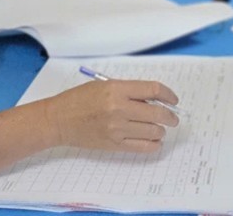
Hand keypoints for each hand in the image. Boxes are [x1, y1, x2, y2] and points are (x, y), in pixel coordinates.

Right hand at [40, 79, 179, 152]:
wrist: (59, 120)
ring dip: (161, 130)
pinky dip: (154, 144)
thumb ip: (129, 91)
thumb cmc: (80, 99)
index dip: (168, 94)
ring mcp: (117, 128)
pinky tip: (154, 141)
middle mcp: (119, 108)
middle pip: (157, 112)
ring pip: (153, 131)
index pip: (153, 90)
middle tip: (173, 118)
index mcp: (116, 89)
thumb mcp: (104, 86)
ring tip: (159, 129)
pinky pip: (142, 146)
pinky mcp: (114, 144)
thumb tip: (155, 100)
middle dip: (170, 116)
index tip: (173, 99)